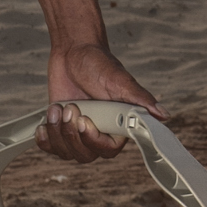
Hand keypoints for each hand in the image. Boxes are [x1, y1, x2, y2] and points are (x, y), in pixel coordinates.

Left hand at [38, 41, 155, 161]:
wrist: (73, 51)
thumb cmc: (99, 63)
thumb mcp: (119, 80)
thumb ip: (140, 99)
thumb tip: (163, 115)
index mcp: (117, 125)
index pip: (108, 149)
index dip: (93, 140)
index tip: (85, 121)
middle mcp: (98, 132)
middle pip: (85, 154)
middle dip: (72, 134)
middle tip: (70, 108)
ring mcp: (77, 132)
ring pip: (67, 152)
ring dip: (57, 132)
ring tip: (57, 108)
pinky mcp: (59, 128)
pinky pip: (51, 147)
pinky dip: (44, 139)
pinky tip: (43, 124)